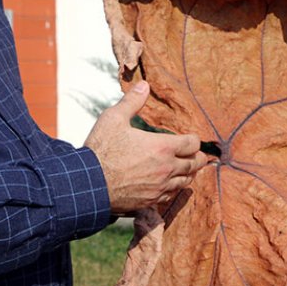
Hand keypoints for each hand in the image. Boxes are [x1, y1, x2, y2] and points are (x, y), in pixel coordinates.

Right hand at [84, 81, 207, 212]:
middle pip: (195, 164)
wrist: (88, 183)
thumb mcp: (114, 119)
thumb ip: (132, 102)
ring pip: (185, 181)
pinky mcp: (152, 200)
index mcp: (163, 147)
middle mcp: (167, 168)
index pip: (193, 143)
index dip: (194, 140)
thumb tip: (144, 85)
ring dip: (188, 174)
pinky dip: (174, 189)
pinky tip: (170, 185)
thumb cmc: (101, 150)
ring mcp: (161, 186)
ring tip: (187, 169)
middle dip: (197, 158)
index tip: (190, 139)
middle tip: (197, 155)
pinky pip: (171, 196)